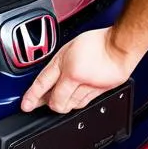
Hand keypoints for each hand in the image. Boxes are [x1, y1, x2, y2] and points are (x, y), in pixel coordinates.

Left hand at [20, 28, 134, 113]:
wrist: (121, 46)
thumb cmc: (98, 42)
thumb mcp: (70, 46)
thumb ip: (58, 63)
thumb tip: (50, 78)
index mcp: (65, 64)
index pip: (43, 83)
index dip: (32, 96)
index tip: (26, 105)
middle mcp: (75, 78)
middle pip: (57, 102)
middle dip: (50, 103)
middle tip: (46, 100)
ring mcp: (88, 87)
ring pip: (70, 106)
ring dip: (64, 103)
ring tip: (63, 95)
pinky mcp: (100, 93)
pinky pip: (83, 104)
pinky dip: (76, 102)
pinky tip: (76, 95)